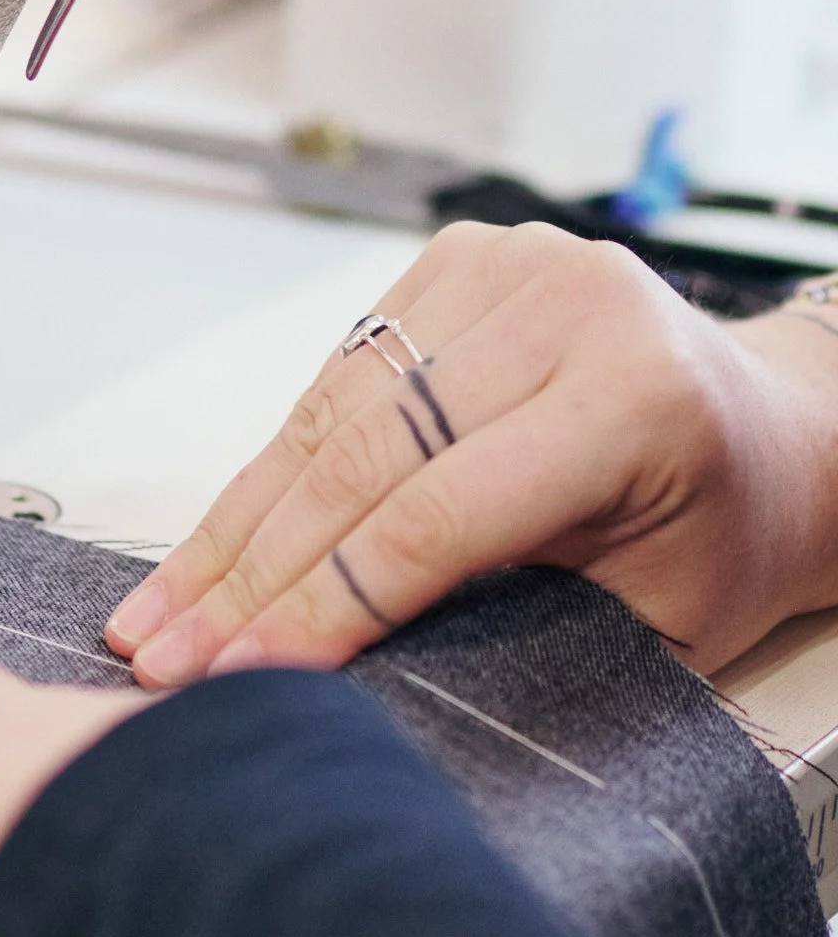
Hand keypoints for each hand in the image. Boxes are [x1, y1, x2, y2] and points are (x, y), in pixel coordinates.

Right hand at [104, 221, 837, 686]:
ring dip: (238, 522)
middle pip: (362, 455)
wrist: (777, 434)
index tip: (245, 677)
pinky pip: (337, 373)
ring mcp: (506, 266)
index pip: (436, 516)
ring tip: (160, 611)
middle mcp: (566, 306)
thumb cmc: (725, 536)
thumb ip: (505, 628)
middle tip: (167, 653)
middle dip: (252, 573)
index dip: (326, 606)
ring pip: (330, 408)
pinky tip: (217, 538)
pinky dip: (275, 462)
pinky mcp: (460, 259)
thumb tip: (328, 678)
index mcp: (633, 397)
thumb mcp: (648, 618)